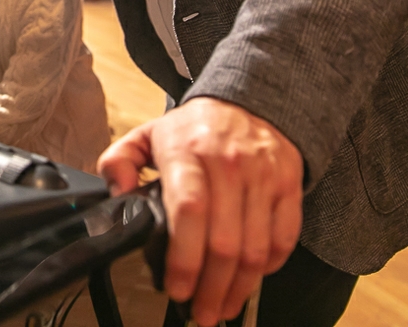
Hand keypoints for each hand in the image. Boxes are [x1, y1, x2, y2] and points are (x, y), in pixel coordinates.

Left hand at [97, 97, 303, 326]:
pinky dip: (269, 267)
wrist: (249, 101)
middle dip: (211, 287)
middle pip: (224, 241)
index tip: (176, 289)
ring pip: (256, 248)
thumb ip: (119, 162)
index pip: (189, 211)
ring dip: (240, 288)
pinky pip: (284, 238)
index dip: (184, 258)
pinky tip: (251, 281)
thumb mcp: (146, 135)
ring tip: (222, 308)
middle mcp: (229, 163)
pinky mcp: (289, 185)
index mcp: (187, 152)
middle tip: (199, 313)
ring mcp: (263, 175)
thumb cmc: (193, 130)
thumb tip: (117, 196)